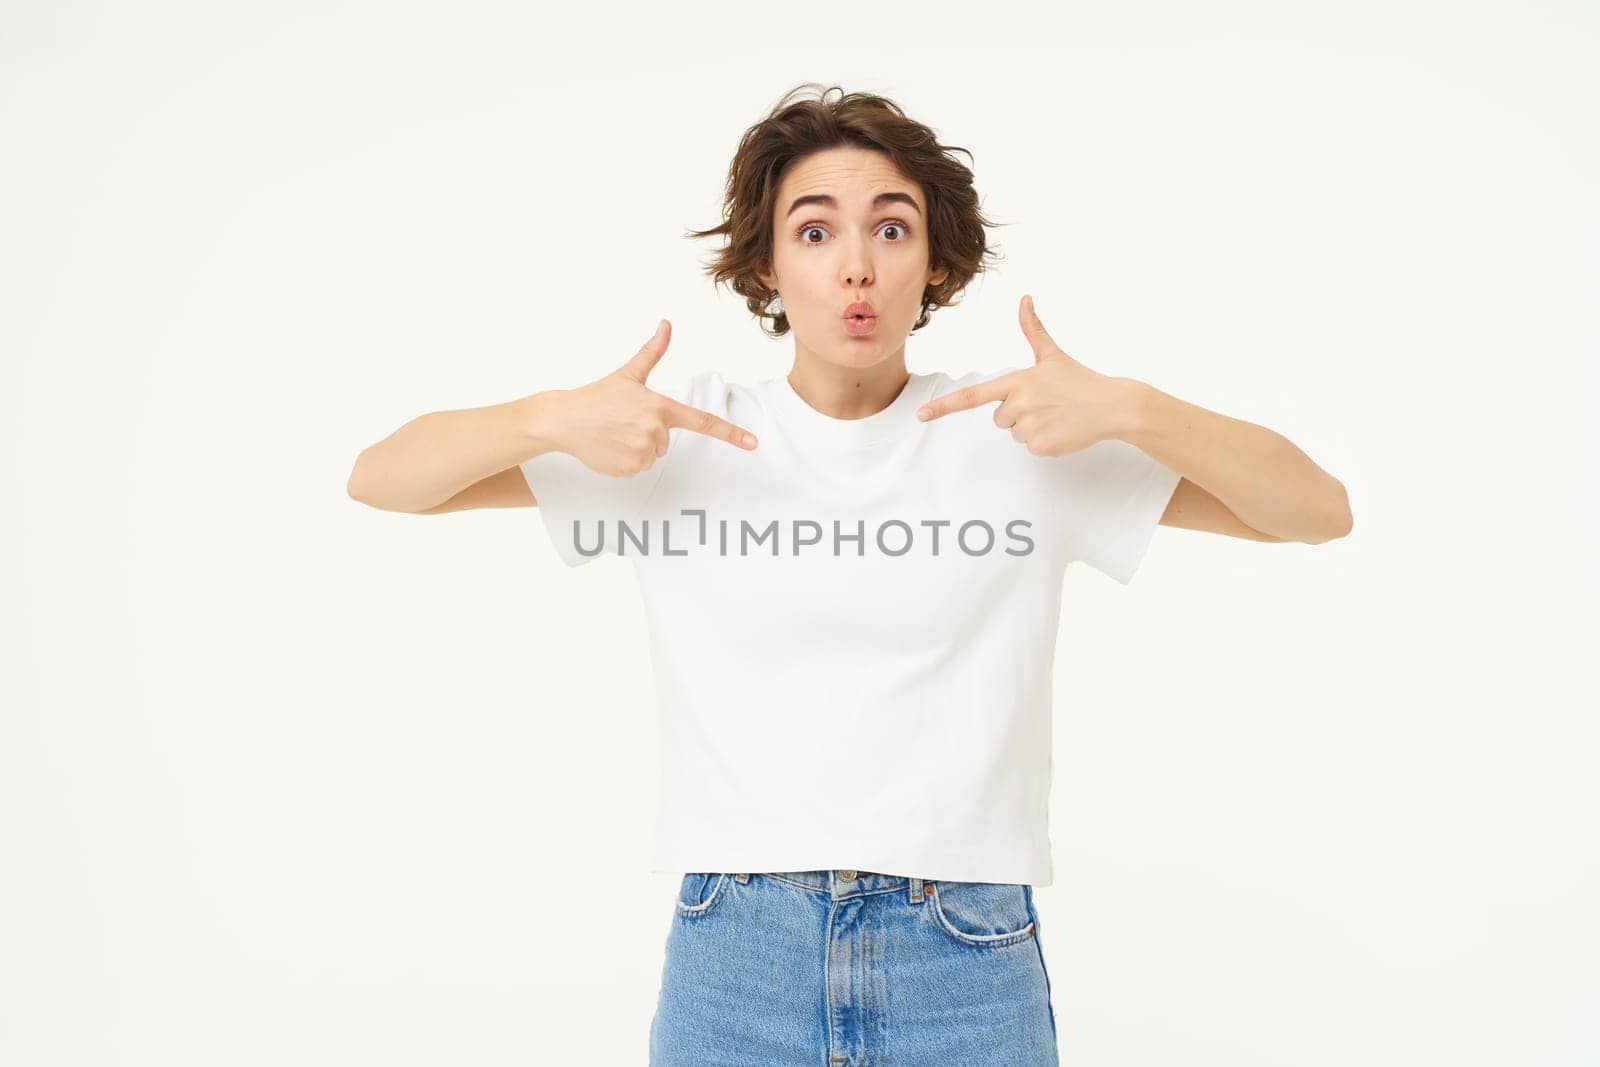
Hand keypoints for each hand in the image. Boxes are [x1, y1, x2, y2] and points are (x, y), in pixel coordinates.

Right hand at [547, 319, 757, 476]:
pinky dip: (626, 461)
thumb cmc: (598, 396)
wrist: (563, 420)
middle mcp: (655, 431)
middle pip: (667, 440)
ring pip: (654, 456)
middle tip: (623, 422)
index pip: (702, 421)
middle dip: (649, 433)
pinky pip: (639, 469)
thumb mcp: (628, 374)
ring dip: (637, 448)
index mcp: (660, 406)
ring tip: (615, 434)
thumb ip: (652, 351)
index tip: (753, 444)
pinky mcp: (630, 469)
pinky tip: (609, 448)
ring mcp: (642, 451)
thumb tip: (666, 324)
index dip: (730, 434)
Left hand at [915, 294, 1137, 456]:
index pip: (973, 395)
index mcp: (1017, 380)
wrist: (1113, 405)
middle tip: (1047, 404)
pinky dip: (1045, 442)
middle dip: (1019, 413)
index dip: (944, 406)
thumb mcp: (1052, 355)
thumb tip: (1025, 298)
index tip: (920, 415)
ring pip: (1014, 433)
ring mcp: (1029, 426)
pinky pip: (1030, 447)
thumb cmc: (1080, 380)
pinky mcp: (1041, 446)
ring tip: (1056, 415)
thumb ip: (1033, 329)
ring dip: (1032, 427)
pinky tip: (1062, 429)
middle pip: (998, 417)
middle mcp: (1019, 403)